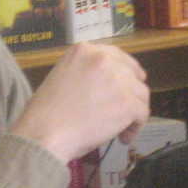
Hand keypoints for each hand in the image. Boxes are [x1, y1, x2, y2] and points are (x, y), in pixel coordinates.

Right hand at [10, 43, 149, 162]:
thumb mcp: (61, 76)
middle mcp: (103, 59)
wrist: (44, 132)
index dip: (124, 72)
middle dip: (131, 91)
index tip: (125, 86)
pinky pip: (143, 113)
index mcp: (84, 50)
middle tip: (126, 109)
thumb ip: (85, 72)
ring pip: (141, 94)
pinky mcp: (128, 102)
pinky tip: (123, 137)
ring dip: (134, 111)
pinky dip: (135, 127)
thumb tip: (106, 85)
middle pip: (132, 74)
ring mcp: (118, 80)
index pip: (116, 56)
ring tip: (121, 128)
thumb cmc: (45, 112)